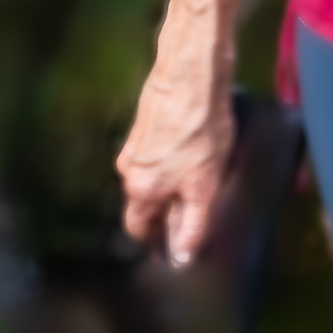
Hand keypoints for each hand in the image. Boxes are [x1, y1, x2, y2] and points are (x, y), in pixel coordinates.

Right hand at [117, 18, 238, 268]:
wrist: (192, 74)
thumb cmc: (200, 129)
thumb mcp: (204, 186)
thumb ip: (193, 225)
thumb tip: (181, 258)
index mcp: (140, 189)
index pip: (138, 229)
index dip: (156, 242)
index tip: (173, 249)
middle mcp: (128, 169)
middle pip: (143, 204)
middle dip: (164, 215)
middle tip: (194, 216)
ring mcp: (134, 145)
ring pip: (150, 179)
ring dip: (170, 188)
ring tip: (201, 183)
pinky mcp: (145, 125)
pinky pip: (156, 158)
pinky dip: (172, 165)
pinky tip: (195, 156)